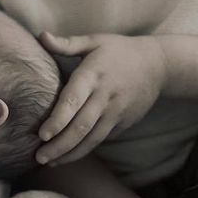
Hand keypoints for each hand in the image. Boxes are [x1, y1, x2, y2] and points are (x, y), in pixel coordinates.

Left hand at [36, 33, 165, 164]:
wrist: (159, 65)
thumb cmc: (118, 51)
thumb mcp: (94, 41)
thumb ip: (66, 43)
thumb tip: (41, 36)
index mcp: (93, 75)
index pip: (74, 100)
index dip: (58, 119)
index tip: (42, 134)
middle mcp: (105, 96)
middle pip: (81, 126)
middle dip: (59, 145)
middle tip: (38, 157)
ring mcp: (116, 112)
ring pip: (92, 138)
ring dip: (70, 153)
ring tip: (49, 162)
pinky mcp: (123, 122)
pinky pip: (102, 139)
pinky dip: (84, 150)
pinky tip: (67, 156)